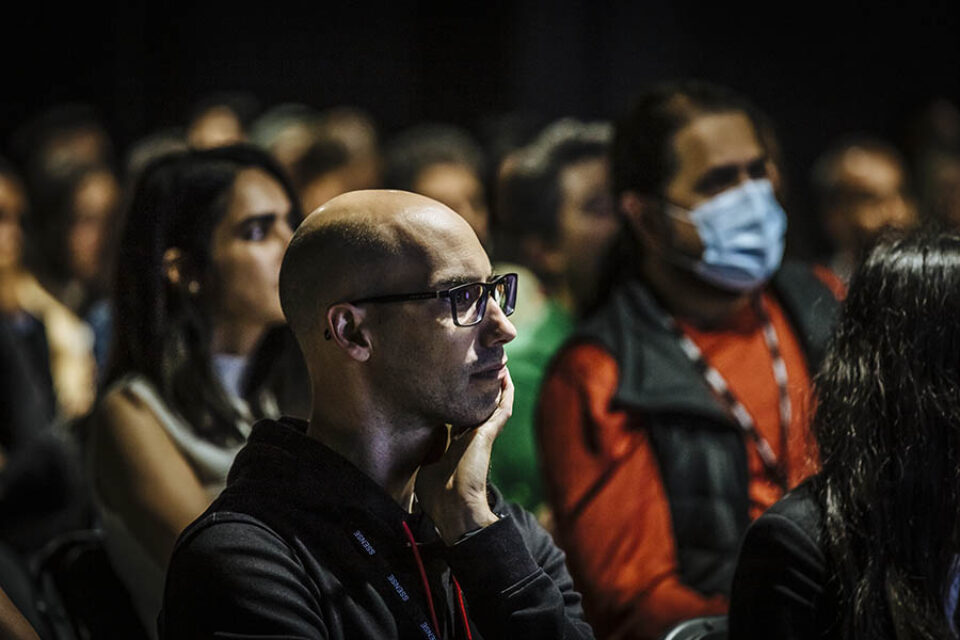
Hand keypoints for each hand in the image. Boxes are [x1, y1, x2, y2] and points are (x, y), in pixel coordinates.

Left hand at [415, 369, 514, 544]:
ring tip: (499, 365)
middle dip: (479, 389)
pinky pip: (502, 409)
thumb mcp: (425, 465)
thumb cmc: (436, 493)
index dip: (458, 402)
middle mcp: (471, 438)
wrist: (453, 505)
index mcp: (456, 445)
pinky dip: (506, 394)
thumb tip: (414, 438)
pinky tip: (506, 377)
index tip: (453, 386)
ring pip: (494, 405)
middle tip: (480, 369)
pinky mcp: (489, 434)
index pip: (459, 418)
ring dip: (497, 387)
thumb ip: (426, 450)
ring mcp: (482, 435)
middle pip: (478, 408)